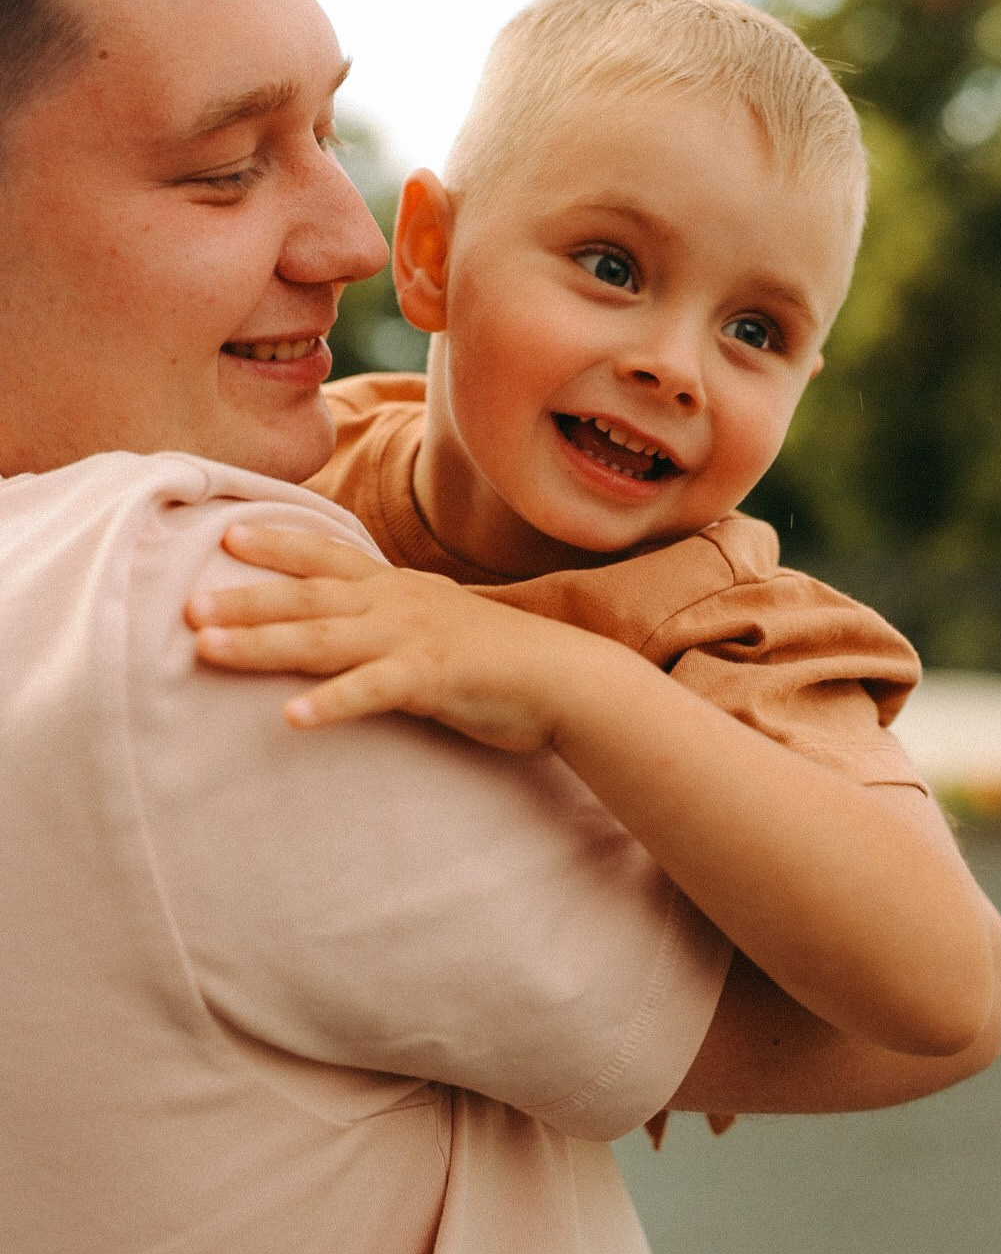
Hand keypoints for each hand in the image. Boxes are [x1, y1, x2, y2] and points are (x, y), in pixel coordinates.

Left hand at [185, 521, 603, 751]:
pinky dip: (332, 703)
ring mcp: (413, 637)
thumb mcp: (432, 624)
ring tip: (208, 648)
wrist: (562, 677)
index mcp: (396, 588)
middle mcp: (396, 603)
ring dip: (262, 643)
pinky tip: (292, 718)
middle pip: (306, 597)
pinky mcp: (433, 679)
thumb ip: (385, 621)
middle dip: (245, 599)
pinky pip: (373, 691)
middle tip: (186, 602)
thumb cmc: (494, 657)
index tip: (225, 534)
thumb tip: (344, 627)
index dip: (277, 544)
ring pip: (323, 639)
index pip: (327, 557)